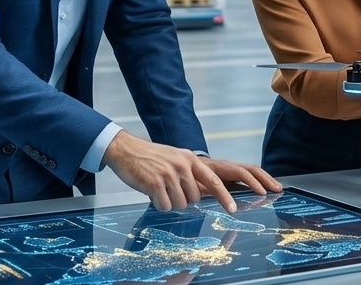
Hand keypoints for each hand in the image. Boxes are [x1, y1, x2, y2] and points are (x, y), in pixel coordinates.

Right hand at [102, 132, 278, 213]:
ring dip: (170, 202)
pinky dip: (158, 204)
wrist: (125, 150)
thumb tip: (206, 193)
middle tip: (173, 193)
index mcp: (191, 159)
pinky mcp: (154, 182)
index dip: (226, 196)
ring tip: (159, 189)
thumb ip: (192, 174)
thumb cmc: (152, 159)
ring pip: (180, 204)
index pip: (216, 180)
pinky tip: (151, 192)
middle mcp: (183, 165)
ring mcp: (168, 173)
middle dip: (186, 201)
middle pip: (196, 198)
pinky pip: (164, 205)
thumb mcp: (176, 161)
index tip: (235, 210)